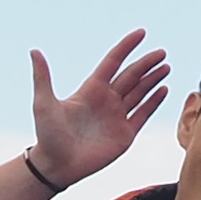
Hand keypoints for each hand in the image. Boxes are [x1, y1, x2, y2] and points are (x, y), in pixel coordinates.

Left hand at [27, 29, 171, 191]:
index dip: (126, 47)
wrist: (56, 166)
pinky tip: (164, 90)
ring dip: (152, 80)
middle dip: (146, 64)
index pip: (113, 62)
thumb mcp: (44, 103)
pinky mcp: (124, 134)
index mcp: (90, 89)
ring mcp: (116, 116)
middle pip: (130, 76)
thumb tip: (34, 51)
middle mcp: (106, 100)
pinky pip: (143, 114)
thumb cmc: (47, 135)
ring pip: (139, 93)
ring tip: (166, 67)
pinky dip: (154, 102)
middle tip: (161, 53)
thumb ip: (43, 77)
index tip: (141, 33)